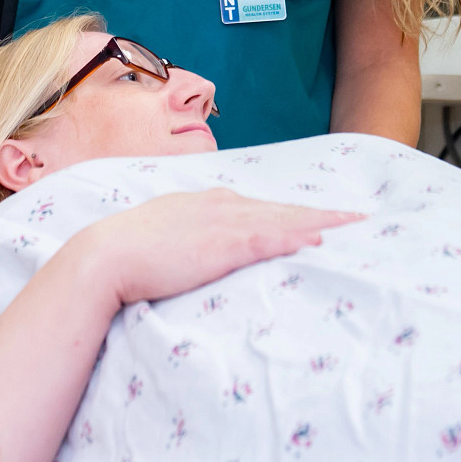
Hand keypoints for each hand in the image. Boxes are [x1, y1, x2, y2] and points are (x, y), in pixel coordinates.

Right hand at [69, 190, 362, 307]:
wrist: (104, 257)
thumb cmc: (126, 254)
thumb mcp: (163, 239)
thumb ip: (188, 240)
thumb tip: (198, 252)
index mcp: (207, 204)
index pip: (262, 207)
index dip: (293, 212)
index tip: (320, 216)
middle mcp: (221, 205)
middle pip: (282, 209)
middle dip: (320, 212)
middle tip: (356, 218)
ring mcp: (223, 222)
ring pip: (284, 219)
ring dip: (321, 221)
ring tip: (354, 224)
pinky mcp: (223, 244)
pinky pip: (270, 238)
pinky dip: (297, 235)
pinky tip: (320, 238)